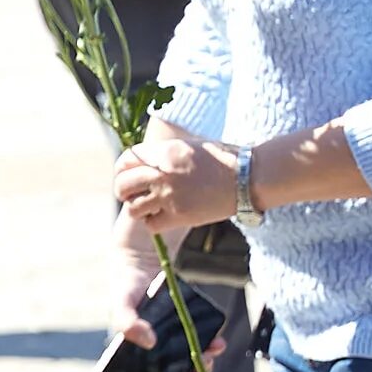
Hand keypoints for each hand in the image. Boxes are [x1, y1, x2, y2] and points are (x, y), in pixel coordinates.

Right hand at [107, 214, 219, 371]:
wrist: (144, 262)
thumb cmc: (126, 287)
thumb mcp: (121, 302)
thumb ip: (126, 321)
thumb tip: (147, 340)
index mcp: (128, 358)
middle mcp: (150, 356)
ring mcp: (169, 344)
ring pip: (186, 367)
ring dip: (200, 368)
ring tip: (209, 358)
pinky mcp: (185, 330)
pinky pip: (200, 346)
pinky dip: (211, 347)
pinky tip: (217, 344)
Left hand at [113, 123, 235, 232]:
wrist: (250, 177)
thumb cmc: (223, 159)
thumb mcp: (190, 146)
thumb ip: (164, 152)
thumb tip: (141, 158)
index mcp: (165, 152)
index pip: (125, 160)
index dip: (122, 170)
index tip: (128, 175)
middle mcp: (163, 173)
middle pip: (122, 185)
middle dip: (124, 191)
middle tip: (133, 195)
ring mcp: (169, 195)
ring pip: (133, 207)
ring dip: (138, 208)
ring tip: (150, 206)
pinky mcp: (179, 215)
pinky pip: (151, 224)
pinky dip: (154, 222)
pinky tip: (164, 216)